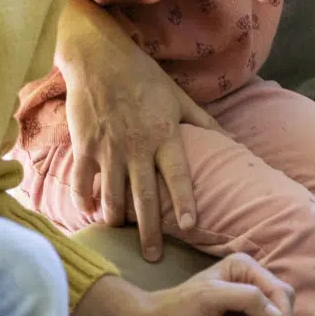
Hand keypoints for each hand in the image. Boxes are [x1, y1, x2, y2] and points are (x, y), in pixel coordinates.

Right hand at [59, 0, 222, 261]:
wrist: (100, 58)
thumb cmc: (144, 76)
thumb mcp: (179, 97)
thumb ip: (203, 122)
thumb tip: (232, 140)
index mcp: (165, 135)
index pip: (179, 175)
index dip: (186, 202)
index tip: (192, 227)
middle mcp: (137, 147)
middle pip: (145, 197)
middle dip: (149, 231)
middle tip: (153, 257)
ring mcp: (109, 149)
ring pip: (112, 194)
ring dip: (116, 218)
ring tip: (119, 234)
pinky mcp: (85, 146)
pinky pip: (82, 180)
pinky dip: (83, 198)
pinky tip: (87, 211)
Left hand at [138, 253, 293, 315]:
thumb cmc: (178, 311)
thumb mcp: (210, 298)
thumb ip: (246, 298)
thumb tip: (276, 313)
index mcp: (243, 266)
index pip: (278, 290)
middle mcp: (248, 278)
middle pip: (283, 300)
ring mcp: (246, 297)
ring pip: (278, 313)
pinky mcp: (241, 315)